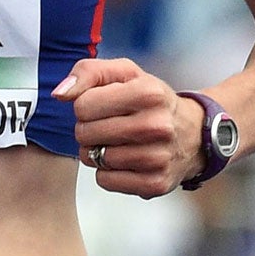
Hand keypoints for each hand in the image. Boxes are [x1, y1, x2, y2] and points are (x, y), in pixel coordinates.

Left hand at [54, 58, 202, 197]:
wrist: (194, 134)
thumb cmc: (151, 100)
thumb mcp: (125, 73)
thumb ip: (88, 72)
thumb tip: (60, 94)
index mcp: (148, 93)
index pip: (82, 105)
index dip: (86, 105)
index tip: (103, 105)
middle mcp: (156, 126)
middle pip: (85, 133)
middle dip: (89, 128)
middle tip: (109, 125)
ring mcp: (158, 158)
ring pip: (93, 158)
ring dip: (96, 151)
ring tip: (117, 142)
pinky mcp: (155, 183)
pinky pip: (105, 181)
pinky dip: (107, 172)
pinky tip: (124, 160)